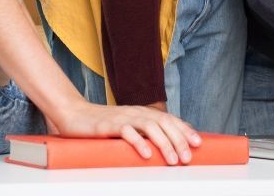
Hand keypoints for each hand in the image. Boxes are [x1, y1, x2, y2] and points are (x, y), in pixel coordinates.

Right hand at [56, 101, 201, 163]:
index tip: (198, 143)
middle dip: (179, 140)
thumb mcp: (127, 129)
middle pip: (164, 123)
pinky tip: (146, 154)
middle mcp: (137, 113)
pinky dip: (138, 143)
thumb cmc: (103, 126)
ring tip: (173, 160)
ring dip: (164, 143)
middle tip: (188, 158)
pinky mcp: (109, 125)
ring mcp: (124, 118)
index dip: (185, 130)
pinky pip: (127, 132)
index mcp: (143, 113)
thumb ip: (143, 134)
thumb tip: (164, 148)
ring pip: (150, 127)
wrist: (74, 115)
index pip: (170, 119)